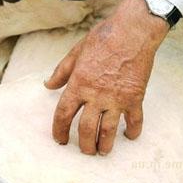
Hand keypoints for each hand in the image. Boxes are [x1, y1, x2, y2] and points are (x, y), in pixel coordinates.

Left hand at [44, 0, 168, 154]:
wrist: (134, 30)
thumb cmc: (104, 37)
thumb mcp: (76, 52)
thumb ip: (61, 72)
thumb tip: (48, 84)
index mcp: (79, 84)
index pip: (63, 114)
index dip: (59, 130)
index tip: (59, 139)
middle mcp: (96, 95)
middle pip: (86, 129)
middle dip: (84, 144)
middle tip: (85, 151)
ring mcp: (117, 98)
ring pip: (108, 131)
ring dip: (105, 145)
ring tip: (103, 151)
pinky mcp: (135, 97)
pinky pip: (134, 120)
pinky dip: (133, 131)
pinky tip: (129, 136)